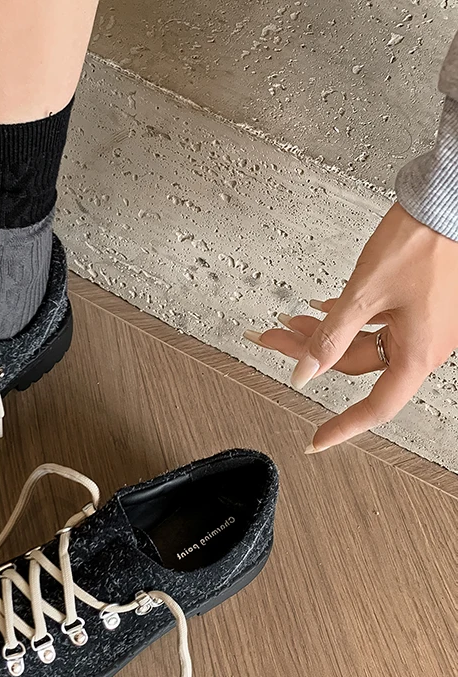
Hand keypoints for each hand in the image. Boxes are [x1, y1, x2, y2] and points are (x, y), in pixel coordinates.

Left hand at [244, 202, 457, 451]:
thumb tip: (304, 374)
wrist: (450, 200)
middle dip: (311, 353)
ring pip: (363, 341)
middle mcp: (423, 346)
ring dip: (324, 332)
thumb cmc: (423, 241)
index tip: (316, 440)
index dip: (343, 427)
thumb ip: (331, 337)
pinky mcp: (420, 305)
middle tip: (273, 339)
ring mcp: (423, 326)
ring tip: (288, 319)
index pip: (375, 407)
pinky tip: (324, 308)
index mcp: (417, 354)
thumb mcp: (364, 293)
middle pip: (357, 365)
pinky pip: (378, 323)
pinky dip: (347, 319)